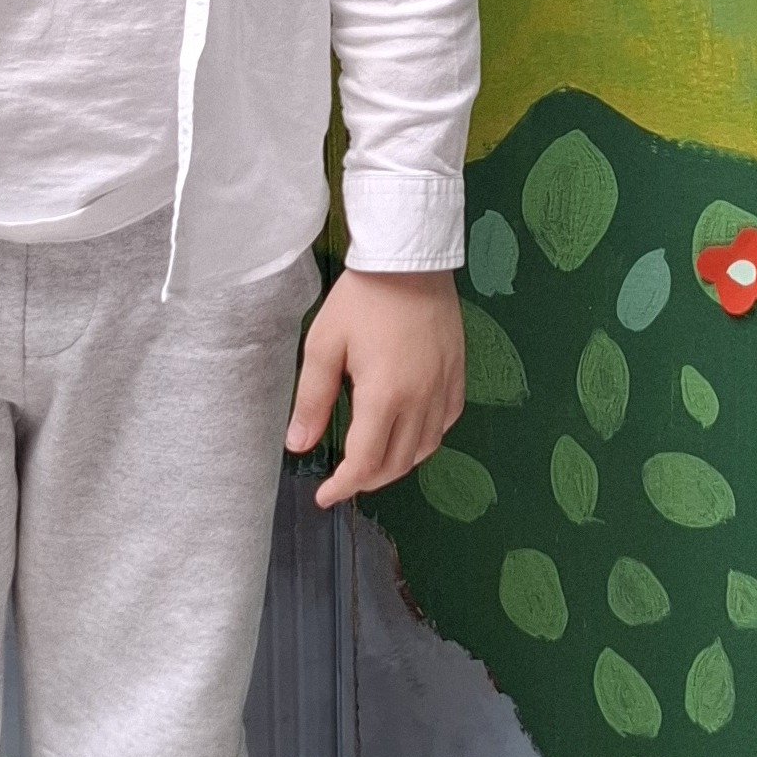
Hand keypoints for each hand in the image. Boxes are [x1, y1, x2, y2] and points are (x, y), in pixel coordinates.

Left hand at [285, 266, 465, 506]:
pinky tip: (409, 432)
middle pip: (396, 463)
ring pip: (425, 449)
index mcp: (384, 395)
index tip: (325, 496)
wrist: (409, 260)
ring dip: (397, 464)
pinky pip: (445, 423)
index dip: (343, 486)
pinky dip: (425, 439)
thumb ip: (312, 400)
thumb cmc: (362, 298)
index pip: (364, 462)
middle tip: (343, 479)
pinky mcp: (457, 374)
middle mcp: (420, 399)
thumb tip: (299, 445)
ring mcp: (443, 387)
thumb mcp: (324, 345)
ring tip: (373, 461)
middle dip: (367, 480)